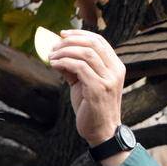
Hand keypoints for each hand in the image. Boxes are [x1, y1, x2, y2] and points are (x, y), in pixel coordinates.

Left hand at [48, 30, 125, 146]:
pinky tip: (54, 65)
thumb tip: (57, 54)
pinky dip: (64, 62)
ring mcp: (108, 80)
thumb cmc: (92, 108)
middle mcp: (115, 70)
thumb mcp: (84, 84)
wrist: (101, 131)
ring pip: (85, 53)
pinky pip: (79, 67)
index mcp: (115, 66)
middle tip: (53, 46)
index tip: (62, 34)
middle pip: (92, 43)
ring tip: (51, 56)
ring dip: (64, 52)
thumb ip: (75, 68)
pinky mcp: (98, 89)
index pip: (99, 40)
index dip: (80, 34)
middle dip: (70, 40)